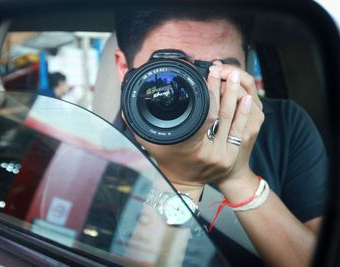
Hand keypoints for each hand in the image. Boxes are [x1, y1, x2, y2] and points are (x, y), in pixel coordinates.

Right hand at [133, 63, 264, 191]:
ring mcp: (223, 157)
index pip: (206, 115)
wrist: (182, 183)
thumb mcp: (149, 143)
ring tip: (235, 78)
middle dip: (223, 89)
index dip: (210, 93)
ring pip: (233, 121)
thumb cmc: (166, 160)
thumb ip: (139, 124)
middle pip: (221, 115)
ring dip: (235, 97)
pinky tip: (246, 98)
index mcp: (190, 147)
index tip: (209, 74)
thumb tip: (128, 103)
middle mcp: (209, 153)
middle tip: (224, 70)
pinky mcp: (231, 157)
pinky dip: (243, 113)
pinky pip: (240, 131)